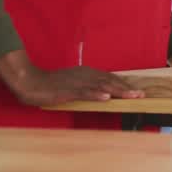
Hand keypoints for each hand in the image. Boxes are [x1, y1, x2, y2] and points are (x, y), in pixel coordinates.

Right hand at [9, 66, 142, 106]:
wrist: (30, 81)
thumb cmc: (50, 85)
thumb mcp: (72, 83)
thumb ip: (86, 87)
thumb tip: (102, 93)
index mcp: (86, 73)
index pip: (109, 78)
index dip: (124, 84)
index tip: (137, 90)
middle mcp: (85, 75)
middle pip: (110, 81)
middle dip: (126, 88)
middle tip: (141, 94)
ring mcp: (77, 82)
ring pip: (101, 86)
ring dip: (118, 91)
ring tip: (132, 96)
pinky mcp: (67, 90)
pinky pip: (84, 92)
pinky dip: (96, 94)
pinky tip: (106, 98)